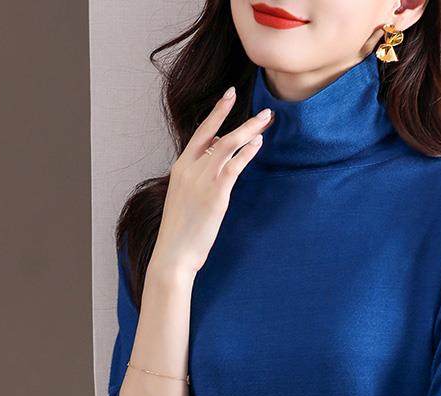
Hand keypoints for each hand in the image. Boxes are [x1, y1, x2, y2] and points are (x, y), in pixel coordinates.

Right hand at [148, 87, 274, 276]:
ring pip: (228, 144)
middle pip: (215, 133)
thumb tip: (212, 159)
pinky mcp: (216, 193)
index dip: (216, 113)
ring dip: (249, 130)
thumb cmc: (180, 232)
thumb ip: (196, 177)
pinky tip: (259, 143)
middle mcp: (189, 168)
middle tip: (261, 107)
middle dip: (237, 114)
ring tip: (267, 119)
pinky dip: (248, 151)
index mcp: (180, 168)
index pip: (200, 133)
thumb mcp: (184, 198)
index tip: (229, 96)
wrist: (173, 253)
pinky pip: (234, 165)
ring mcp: (202, 179)